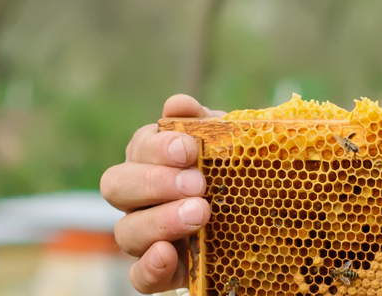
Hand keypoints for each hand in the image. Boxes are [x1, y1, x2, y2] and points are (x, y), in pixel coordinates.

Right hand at [104, 95, 221, 292]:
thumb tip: (178, 104)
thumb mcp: (229, 145)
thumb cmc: (237, 174)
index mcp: (151, 160)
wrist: (263, 224)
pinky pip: (139, 275)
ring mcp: (145, 236)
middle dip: (154, 182)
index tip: (190, 150)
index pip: (138, 148)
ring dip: (160, 221)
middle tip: (197, 184)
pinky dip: (149, 266)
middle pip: (117, 186)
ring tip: (199, 214)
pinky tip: (168, 255)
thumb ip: (206, 123)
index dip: (158, 147)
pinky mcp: (160, 271)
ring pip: (126, 231)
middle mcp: (139, 198)